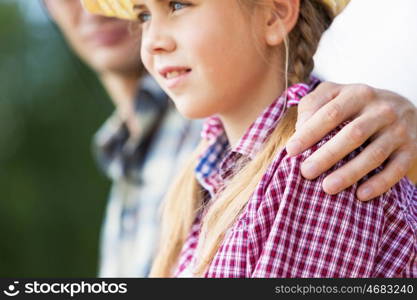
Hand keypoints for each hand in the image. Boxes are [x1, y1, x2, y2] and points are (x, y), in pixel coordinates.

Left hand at [287, 82, 416, 200]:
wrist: (402, 110)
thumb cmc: (355, 106)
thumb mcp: (334, 95)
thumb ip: (313, 104)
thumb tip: (300, 128)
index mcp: (358, 94)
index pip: (331, 113)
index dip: (310, 132)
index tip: (291, 150)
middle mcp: (381, 110)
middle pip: (353, 134)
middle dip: (328, 155)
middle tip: (306, 172)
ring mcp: (399, 130)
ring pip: (374, 154)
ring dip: (350, 173)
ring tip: (327, 188)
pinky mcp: (410, 150)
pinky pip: (396, 169)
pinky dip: (379, 183)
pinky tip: (360, 195)